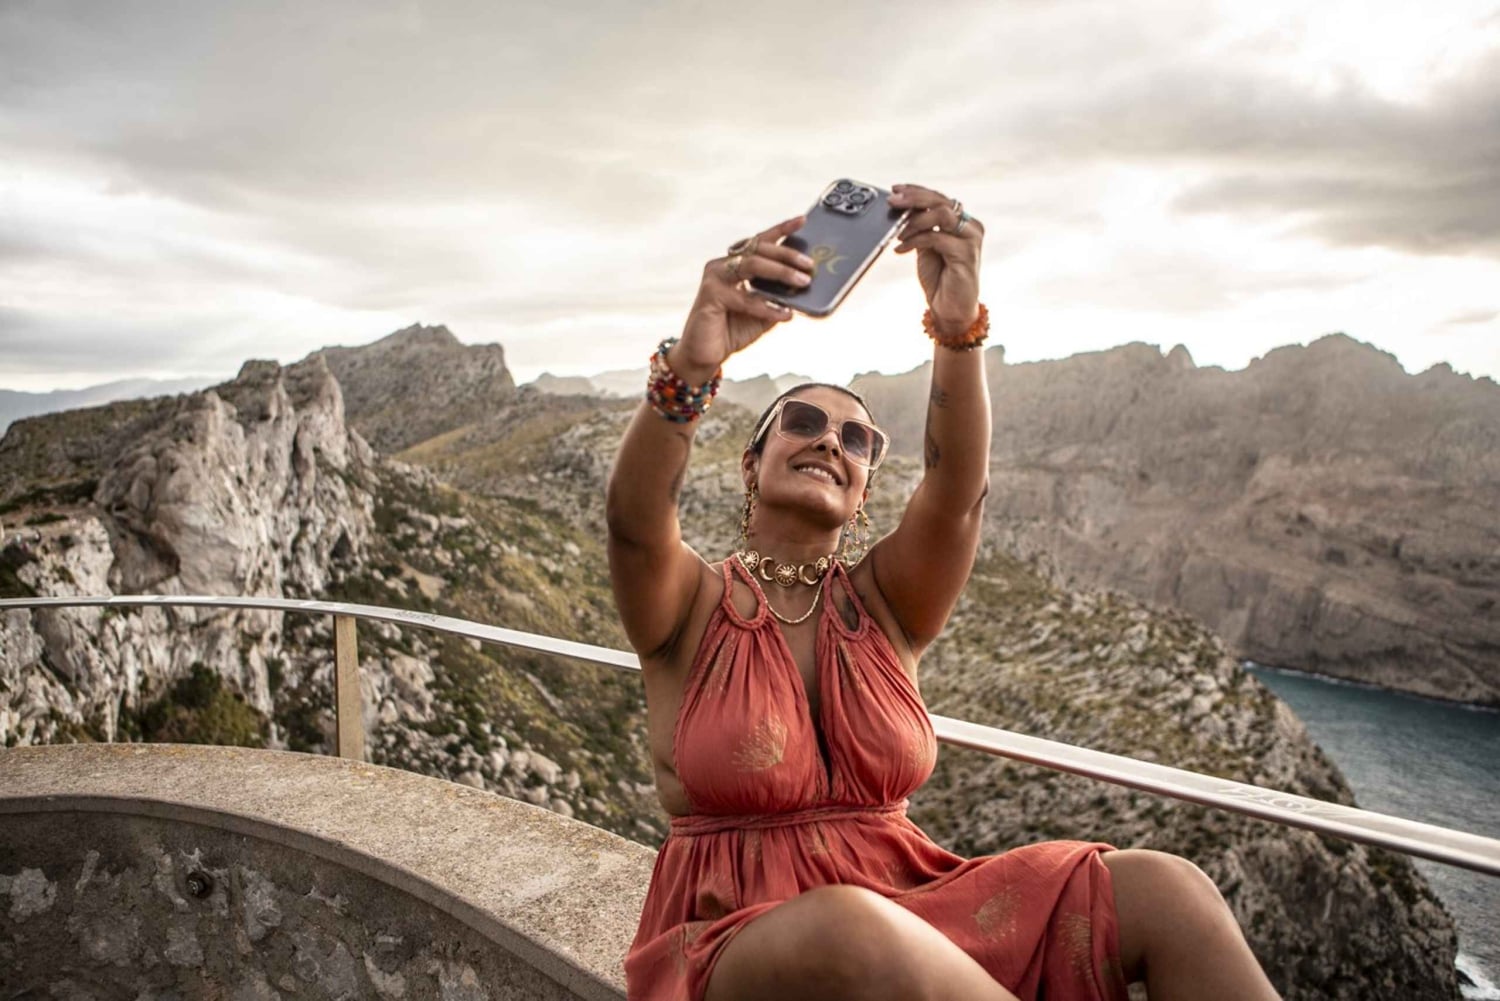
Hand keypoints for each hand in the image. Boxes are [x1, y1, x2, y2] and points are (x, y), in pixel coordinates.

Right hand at [673, 216, 815, 380]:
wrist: (705, 355)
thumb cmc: (731, 331)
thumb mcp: (763, 313)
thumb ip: (778, 299)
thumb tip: (803, 289)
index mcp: (735, 265)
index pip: (760, 242)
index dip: (781, 229)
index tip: (802, 220)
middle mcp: (723, 266)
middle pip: (758, 249)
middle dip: (787, 254)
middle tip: (809, 264)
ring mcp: (715, 278)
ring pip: (751, 265)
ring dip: (780, 272)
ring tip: (802, 281)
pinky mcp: (710, 295)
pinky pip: (746, 298)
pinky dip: (768, 307)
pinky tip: (784, 314)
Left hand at [890, 184, 983, 336]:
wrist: (951, 309)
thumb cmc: (940, 279)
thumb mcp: (926, 247)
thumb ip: (920, 227)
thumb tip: (901, 208)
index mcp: (961, 221)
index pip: (938, 197)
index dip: (916, 191)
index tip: (895, 189)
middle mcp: (970, 226)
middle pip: (940, 201)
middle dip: (913, 199)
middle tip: (892, 201)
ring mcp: (971, 239)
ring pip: (941, 214)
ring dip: (915, 220)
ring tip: (898, 233)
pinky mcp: (967, 253)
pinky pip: (936, 237)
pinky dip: (915, 241)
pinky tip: (900, 249)